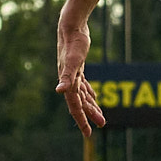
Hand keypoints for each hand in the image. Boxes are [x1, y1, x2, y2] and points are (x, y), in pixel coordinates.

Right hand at [55, 20, 104, 134]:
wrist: (71, 26)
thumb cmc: (73, 43)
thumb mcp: (73, 61)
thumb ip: (67, 77)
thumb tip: (58, 91)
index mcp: (68, 83)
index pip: (75, 107)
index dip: (81, 120)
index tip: (88, 133)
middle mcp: (69, 81)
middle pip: (80, 104)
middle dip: (90, 115)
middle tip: (101, 125)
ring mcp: (73, 75)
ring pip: (83, 96)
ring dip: (91, 107)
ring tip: (101, 117)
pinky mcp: (78, 68)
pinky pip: (84, 86)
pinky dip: (89, 94)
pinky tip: (94, 99)